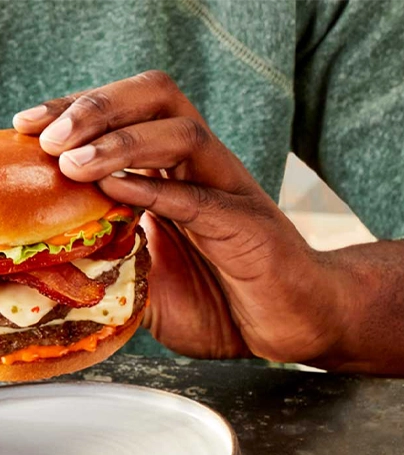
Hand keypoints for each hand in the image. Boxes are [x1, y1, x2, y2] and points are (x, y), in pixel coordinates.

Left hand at [12, 70, 340, 361]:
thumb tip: (56, 264)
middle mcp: (206, 170)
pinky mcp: (250, 227)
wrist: (297, 329)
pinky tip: (114, 190)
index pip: (126, 112)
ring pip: (181, 131)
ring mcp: (232, 193)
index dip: (73, 109)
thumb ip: (112, 264)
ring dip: (119, 139)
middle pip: (156, 97)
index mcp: (180, 173)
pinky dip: (153, 188)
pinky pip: (199, 197)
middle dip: (95, 106)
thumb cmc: (232, 306)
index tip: (27, 127)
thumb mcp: (151, 285)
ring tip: (73, 164)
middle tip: (48, 135)